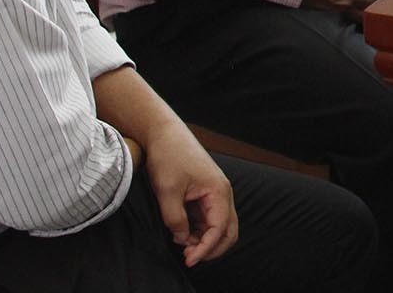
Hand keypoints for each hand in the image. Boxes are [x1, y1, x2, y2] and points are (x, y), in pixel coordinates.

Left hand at [139, 122, 237, 266]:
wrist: (164, 133)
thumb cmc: (169, 155)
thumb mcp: (167, 190)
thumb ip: (175, 219)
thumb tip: (182, 238)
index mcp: (218, 191)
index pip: (219, 229)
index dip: (205, 248)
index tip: (188, 259)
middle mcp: (222, 193)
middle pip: (228, 231)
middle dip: (211, 248)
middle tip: (189, 257)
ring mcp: (214, 193)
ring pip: (218, 226)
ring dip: (204, 240)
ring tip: (182, 245)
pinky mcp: (205, 193)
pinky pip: (208, 218)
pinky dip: (198, 230)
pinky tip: (181, 233)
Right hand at [305, 0, 389, 11]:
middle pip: (375, 3)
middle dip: (383, 4)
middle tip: (390, 5)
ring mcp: (342, 4)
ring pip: (363, 13)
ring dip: (370, 12)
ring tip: (375, 12)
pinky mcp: (331, 10)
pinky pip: (348, 15)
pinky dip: (353, 15)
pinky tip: (354, 12)